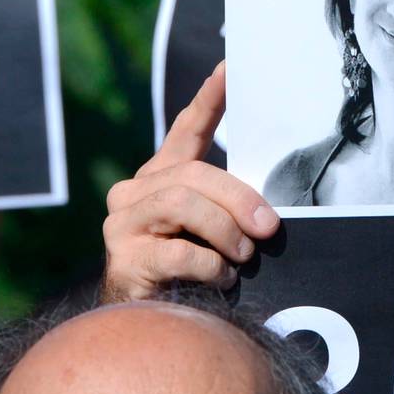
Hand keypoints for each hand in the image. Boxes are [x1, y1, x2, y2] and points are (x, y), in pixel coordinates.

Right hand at [103, 63, 279, 296]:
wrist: (148, 325)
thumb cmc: (188, 275)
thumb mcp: (212, 234)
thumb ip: (227, 211)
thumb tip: (269, 217)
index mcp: (161, 178)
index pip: (185, 129)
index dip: (209, 98)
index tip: (230, 67)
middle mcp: (135, 192)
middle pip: (193, 175)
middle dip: (239, 199)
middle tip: (269, 229)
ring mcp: (124, 223)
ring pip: (183, 205)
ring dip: (224, 232)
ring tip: (243, 256)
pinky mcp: (124, 257)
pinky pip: (179, 252)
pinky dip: (211, 266)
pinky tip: (222, 279)